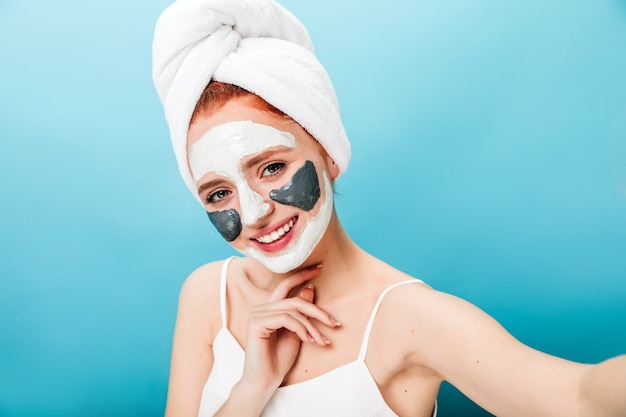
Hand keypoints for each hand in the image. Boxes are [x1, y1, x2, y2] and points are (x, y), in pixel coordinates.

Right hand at [240, 265, 338, 392]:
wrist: (264, 381)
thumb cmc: (279, 360)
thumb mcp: (297, 333)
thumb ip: (301, 313)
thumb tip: (310, 289)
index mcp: (270, 308)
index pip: (286, 285)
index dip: (302, 275)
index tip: (319, 268)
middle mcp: (262, 308)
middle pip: (295, 299)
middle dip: (317, 310)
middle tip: (334, 322)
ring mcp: (258, 314)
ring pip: (293, 309)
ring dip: (312, 326)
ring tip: (321, 341)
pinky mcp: (257, 323)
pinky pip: (286, 319)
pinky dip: (301, 329)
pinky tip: (308, 340)